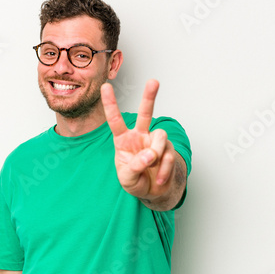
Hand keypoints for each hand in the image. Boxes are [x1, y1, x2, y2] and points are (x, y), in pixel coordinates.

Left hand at [101, 79, 176, 201]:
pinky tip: (159, 178)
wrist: (153, 192)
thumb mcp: (126, 178)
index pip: (115, 120)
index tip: (105, 86)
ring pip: (160, 137)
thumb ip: (134, 166)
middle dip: (150, 96)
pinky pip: (168, 156)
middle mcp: (140, 136)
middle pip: (145, 113)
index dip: (110, 103)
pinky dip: (163, 171)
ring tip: (152, 167)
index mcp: (123, 140)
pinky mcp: (168, 149)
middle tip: (154, 81)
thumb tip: (150, 155)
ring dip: (156, 155)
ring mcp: (155, 141)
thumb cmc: (135, 181)